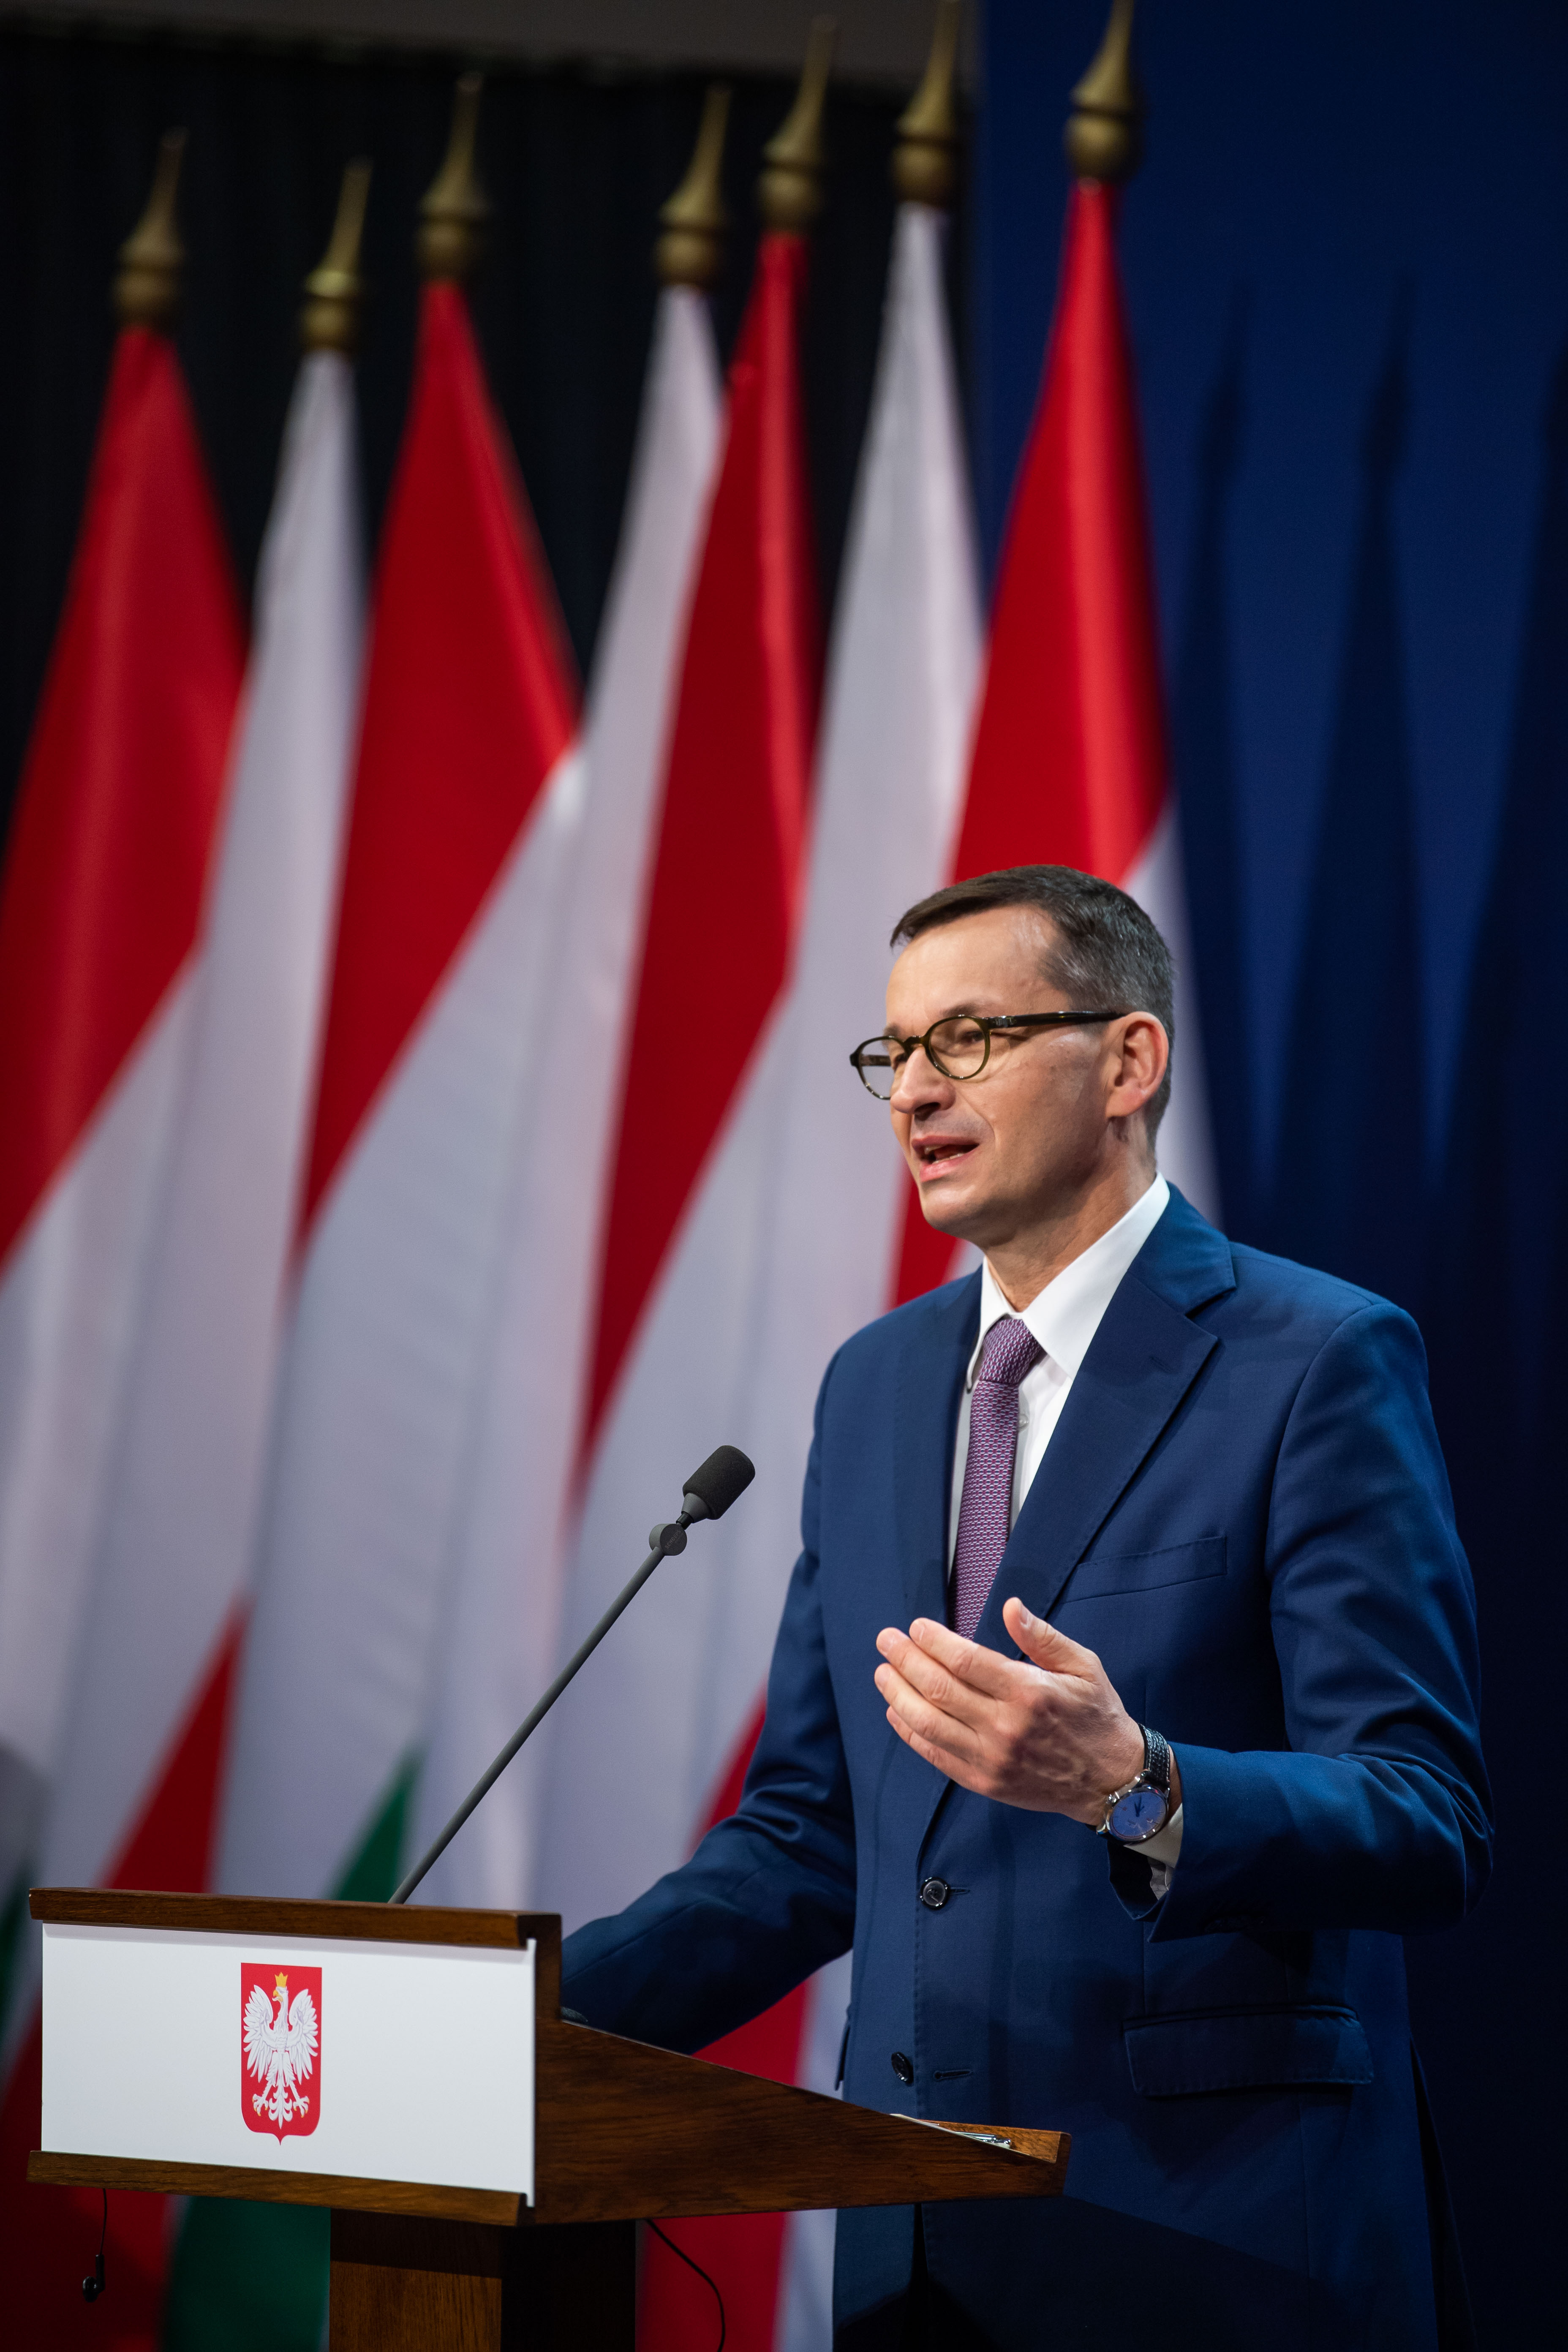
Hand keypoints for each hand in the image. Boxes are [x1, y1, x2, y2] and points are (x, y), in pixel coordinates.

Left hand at [874, 1599, 1170, 1825]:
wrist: (1113, 1782)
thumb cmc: (1097, 1716)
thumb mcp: (1083, 1666)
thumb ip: (1043, 1637)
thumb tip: (1010, 1607)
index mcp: (1029, 1692)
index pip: (964, 1660)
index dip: (933, 1641)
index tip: (916, 1626)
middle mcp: (1005, 1726)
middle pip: (938, 1688)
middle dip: (905, 1660)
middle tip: (886, 1640)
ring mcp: (991, 1758)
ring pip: (928, 1723)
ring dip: (898, 1695)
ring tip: (882, 1673)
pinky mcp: (984, 1782)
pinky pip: (936, 1755)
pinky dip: (910, 1733)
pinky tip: (896, 1712)